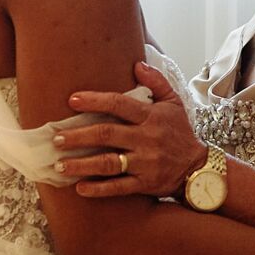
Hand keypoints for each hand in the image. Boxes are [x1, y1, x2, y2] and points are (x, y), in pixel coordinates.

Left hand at [57, 61, 206, 198]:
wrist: (198, 167)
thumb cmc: (181, 133)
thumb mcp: (174, 103)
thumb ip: (156, 82)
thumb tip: (137, 64)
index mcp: (151, 116)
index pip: (120, 104)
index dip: (95, 101)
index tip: (72, 100)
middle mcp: (146, 139)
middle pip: (107, 134)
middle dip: (79, 135)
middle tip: (56, 138)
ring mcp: (145, 163)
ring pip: (108, 163)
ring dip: (82, 164)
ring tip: (59, 165)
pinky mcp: (144, 183)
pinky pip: (118, 187)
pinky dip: (98, 189)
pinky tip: (79, 188)